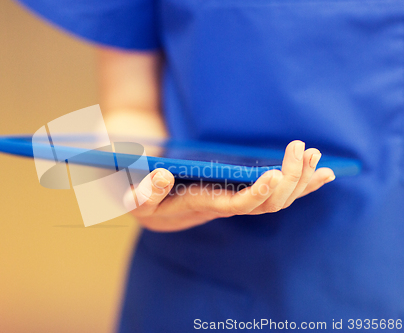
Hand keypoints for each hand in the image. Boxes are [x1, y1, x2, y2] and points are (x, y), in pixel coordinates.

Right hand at [126, 140, 335, 231]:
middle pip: (268, 204)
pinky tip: (323, 173)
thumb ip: (144, 192)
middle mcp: (225, 206)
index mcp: (201, 205)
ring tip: (317, 155)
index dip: (257, 194)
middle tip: (303, 148)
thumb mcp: (134, 196)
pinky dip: (302, 183)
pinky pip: (278, 192)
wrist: (155, 207)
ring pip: (279, 200)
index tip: (274, 175)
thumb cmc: (144, 198)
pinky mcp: (243, 192)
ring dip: (301, 179)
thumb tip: (163, 177)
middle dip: (291, 179)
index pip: (236, 206)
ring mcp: (237, 200)